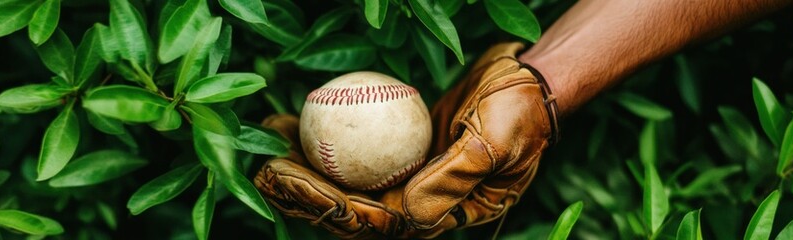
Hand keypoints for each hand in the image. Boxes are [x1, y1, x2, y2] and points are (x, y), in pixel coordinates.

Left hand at [253, 42, 558, 238]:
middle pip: (346, 207)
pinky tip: (295, 120)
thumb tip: (407, 211)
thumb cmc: (520, 115)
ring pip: (345, 181)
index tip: (287, 180)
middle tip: (262, 168)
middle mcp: (416, 202)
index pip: (371, 219)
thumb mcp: (495, 143)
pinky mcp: (399, 151)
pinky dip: (326, 139)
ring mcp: (405, 177)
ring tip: (267, 146)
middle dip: (300, 194)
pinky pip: (355, 150)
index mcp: (438, 214)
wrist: (531, 84)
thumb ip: (453, 178)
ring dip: (303, 169)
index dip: (324, 206)